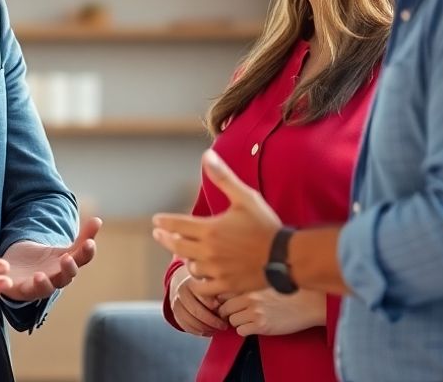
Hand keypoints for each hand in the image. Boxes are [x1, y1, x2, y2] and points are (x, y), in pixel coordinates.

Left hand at [0, 216, 101, 301]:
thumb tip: (98, 219)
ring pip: (45, 289)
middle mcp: (56, 279)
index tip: (89, 242)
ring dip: (44, 283)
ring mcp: (39, 286)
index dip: (87, 252)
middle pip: (66, 277)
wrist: (19, 274)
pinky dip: (21, 286)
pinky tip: (22, 279)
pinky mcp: (22, 289)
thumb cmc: (45, 262)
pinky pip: (24, 290)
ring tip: (39, 275)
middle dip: (68, 269)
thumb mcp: (63, 250)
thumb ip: (82, 237)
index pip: (82, 260)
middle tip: (67, 258)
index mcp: (68, 267)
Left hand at [152, 150, 281, 297]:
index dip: (164, 222)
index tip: (156, 221)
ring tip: (184, 253)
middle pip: (177, 246)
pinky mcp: (226, 286)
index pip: (177, 225)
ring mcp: (216, 271)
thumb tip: (207, 155)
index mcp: (210, 229)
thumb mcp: (245, 197)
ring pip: (190, 266)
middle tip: (158, 235)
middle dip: (165, 239)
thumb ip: (223, 177)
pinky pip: (202, 288)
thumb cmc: (265, 225)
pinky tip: (199, 276)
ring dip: (185, 258)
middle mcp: (209, 251)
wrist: (285, 256)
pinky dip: (198, 281)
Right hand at [168, 263, 228, 335]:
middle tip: (224, 326)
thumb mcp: (214, 282)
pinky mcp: (175, 314)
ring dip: (205, 328)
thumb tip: (227, 302)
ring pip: (190, 321)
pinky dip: (198, 331)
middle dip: (212, 321)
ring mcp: (176, 303)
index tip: (224, 312)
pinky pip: (186, 327)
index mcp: (192, 281)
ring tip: (217, 330)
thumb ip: (219, 290)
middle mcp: (181, 292)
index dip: (214, 306)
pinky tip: (208, 331)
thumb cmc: (206, 284)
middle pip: (196, 311)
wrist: (187, 284)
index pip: (202, 296)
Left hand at [217, 288, 325, 336]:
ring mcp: (255, 311)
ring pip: (231, 320)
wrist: (311, 303)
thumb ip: (252, 283)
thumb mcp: (268, 280)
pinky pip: (241, 331)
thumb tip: (235, 287)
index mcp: (252, 282)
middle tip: (235, 314)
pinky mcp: (262, 326)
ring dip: (236, 322)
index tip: (227, 301)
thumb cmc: (293, 289)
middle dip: (227, 312)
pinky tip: (253, 327)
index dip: (223, 297)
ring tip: (247, 321)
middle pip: (224, 307)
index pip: (224, 289)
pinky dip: (244, 331)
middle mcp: (250, 296)